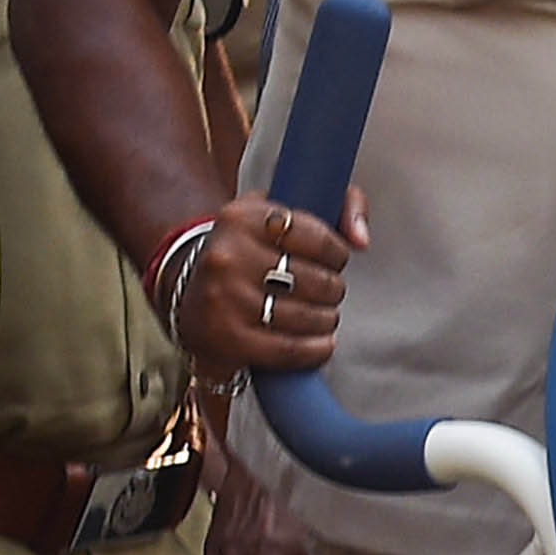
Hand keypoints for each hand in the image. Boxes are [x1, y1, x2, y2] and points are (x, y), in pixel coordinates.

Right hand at [175, 188, 368, 377]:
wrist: (193, 298)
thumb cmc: (248, 254)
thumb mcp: (279, 214)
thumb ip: (337, 204)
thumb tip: (361, 239)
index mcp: (241, 218)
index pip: (317, 236)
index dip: (337, 253)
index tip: (335, 259)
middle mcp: (228, 255)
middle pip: (315, 280)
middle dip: (333, 289)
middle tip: (327, 291)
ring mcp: (224, 298)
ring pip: (306, 316)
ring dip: (327, 320)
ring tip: (323, 315)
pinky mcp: (227, 337)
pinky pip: (289, 348)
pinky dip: (315, 350)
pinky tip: (321, 343)